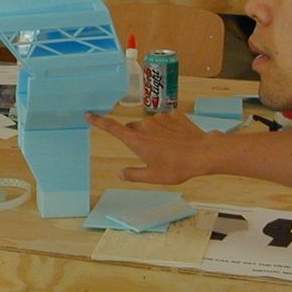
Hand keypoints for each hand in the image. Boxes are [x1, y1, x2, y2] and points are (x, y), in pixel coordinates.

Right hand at [87, 110, 213, 183]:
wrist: (203, 153)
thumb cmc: (177, 167)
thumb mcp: (153, 177)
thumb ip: (134, 174)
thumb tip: (120, 173)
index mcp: (136, 140)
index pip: (111, 128)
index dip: (98, 121)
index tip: (88, 114)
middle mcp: (144, 125)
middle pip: (133, 129)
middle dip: (137, 139)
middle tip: (151, 154)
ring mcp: (160, 118)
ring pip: (150, 125)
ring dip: (154, 134)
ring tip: (169, 149)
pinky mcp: (174, 114)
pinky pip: (166, 120)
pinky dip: (168, 129)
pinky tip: (179, 139)